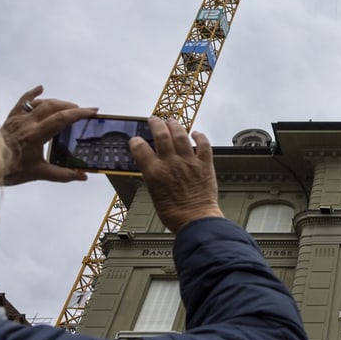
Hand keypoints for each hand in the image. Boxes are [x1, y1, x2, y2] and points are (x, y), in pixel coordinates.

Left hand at [1, 86, 98, 185]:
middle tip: (85, 111)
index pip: (62, 118)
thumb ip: (63, 174)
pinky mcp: (12, 118)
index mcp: (36, 135)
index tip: (93, 111)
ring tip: (70, 107)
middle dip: (73, 107)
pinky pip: (22, 102)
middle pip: (54, 107)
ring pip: (42, 103)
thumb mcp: (40, 173)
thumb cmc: (13, 169)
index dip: (79, 113)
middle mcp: (28, 123)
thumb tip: (83, 176)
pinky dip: (32, 94)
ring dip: (58, 102)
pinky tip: (41, 88)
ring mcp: (19, 118)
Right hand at [130, 117, 223, 232]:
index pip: (139, 148)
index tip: (136, 139)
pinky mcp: (204, 165)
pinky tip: (196, 133)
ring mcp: (189, 162)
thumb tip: (152, 166)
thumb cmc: (174, 213)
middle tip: (154, 119)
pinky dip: (200, 136)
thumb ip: (153, 176)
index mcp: (154, 173)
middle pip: (161, 135)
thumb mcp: (154, 194)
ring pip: (181, 135)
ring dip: (175, 125)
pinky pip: (203, 145)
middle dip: (156, 123)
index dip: (135, 141)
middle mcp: (170, 164)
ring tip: (171, 121)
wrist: (196, 220)